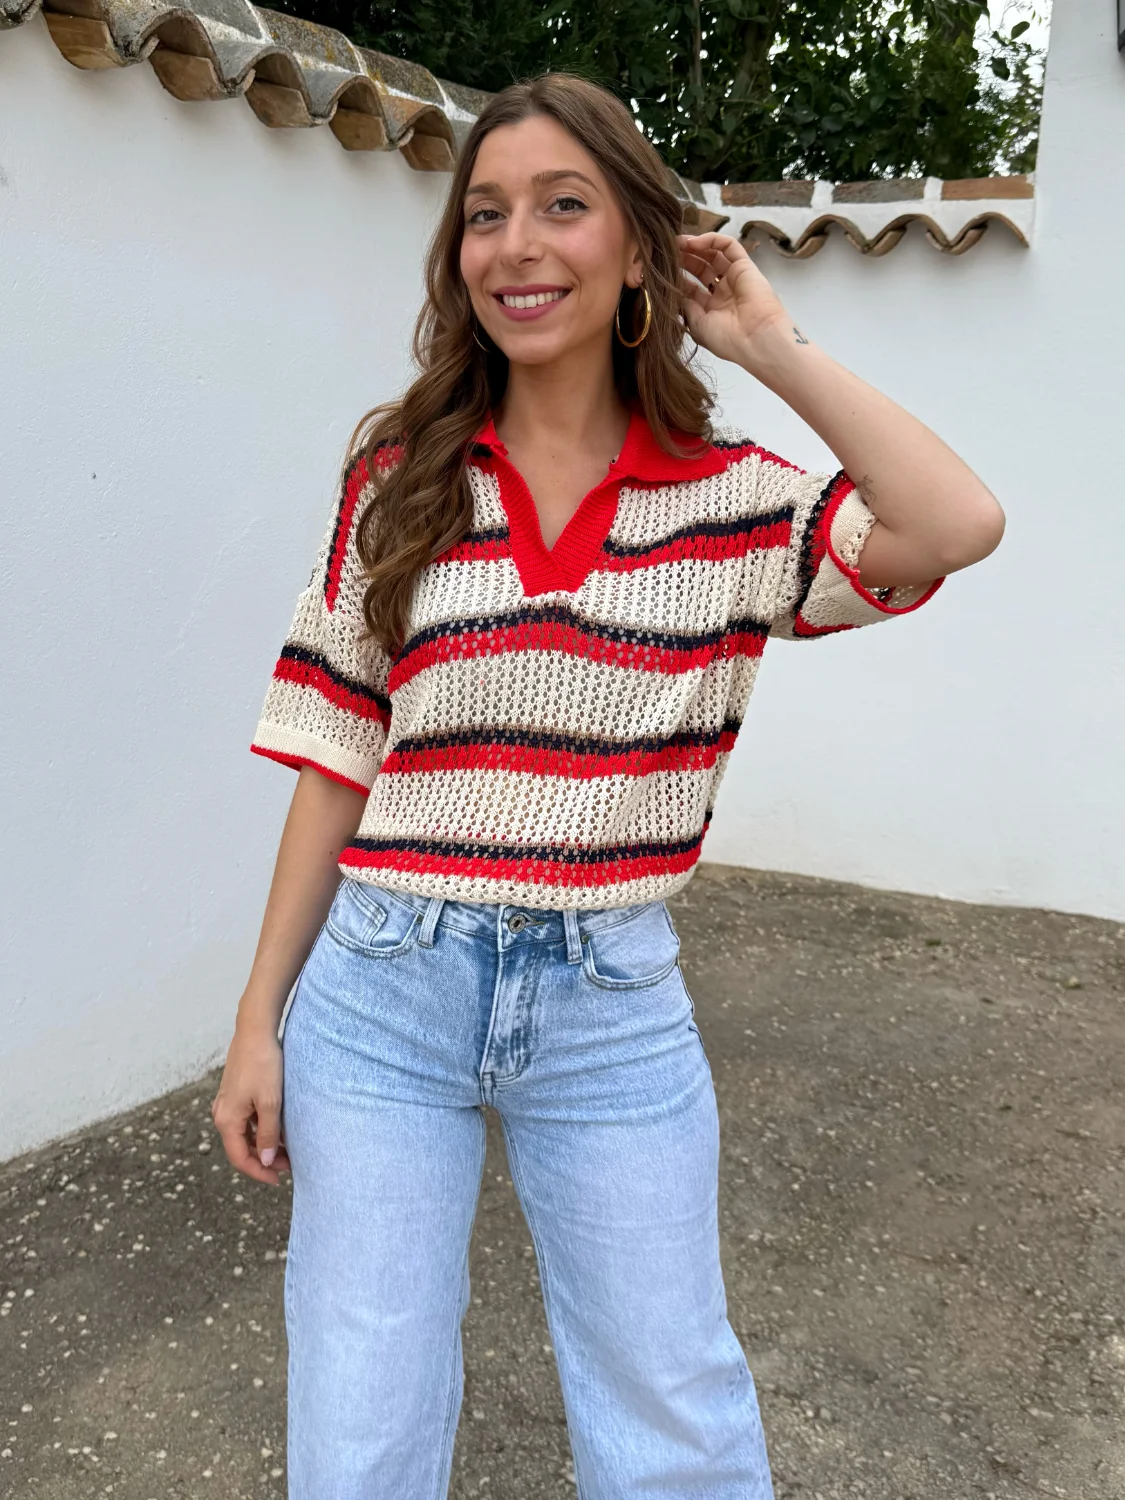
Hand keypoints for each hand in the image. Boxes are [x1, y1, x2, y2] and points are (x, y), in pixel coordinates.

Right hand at [211, 1021, 290, 1185]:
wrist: (255, 1030)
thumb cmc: (263, 1064)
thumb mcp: (270, 1102)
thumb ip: (267, 1134)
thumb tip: (265, 1160)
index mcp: (227, 1120)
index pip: (240, 1158)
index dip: (259, 1172)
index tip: (278, 1179)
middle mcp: (222, 1114)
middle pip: (241, 1148)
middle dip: (264, 1159)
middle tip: (289, 1165)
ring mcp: (228, 1104)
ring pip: (245, 1134)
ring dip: (264, 1145)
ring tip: (287, 1149)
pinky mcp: (236, 1094)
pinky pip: (246, 1121)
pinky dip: (261, 1129)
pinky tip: (279, 1129)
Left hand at [676, 232, 794, 367]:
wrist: (755, 339)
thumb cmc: (726, 338)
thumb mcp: (697, 325)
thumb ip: (685, 305)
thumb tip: (674, 291)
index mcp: (712, 309)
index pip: (691, 287)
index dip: (676, 277)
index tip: (659, 270)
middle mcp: (723, 292)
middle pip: (700, 268)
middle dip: (683, 258)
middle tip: (665, 251)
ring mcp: (734, 278)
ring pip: (713, 254)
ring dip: (694, 246)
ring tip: (676, 243)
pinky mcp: (745, 266)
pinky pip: (729, 246)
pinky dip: (711, 240)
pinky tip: (694, 242)